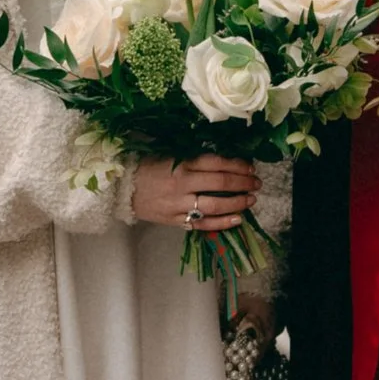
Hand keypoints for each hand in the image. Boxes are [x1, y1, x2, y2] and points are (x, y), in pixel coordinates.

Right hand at [132, 155, 261, 235]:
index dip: (237, 165)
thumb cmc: (147, 168)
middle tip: (256, 183)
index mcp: (181, 163)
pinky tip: (237, 219)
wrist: (122, 189)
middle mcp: (182, 184)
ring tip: (250, 200)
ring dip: (237, 203)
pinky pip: (202, 223)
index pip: (216, 163)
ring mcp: (178, 204)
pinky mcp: (175, 220)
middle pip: (220, 183)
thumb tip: (225, 162)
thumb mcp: (169, 156)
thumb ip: (194, 159)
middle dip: (243, 183)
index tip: (251, 167)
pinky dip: (221, 223)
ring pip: (214, 206)